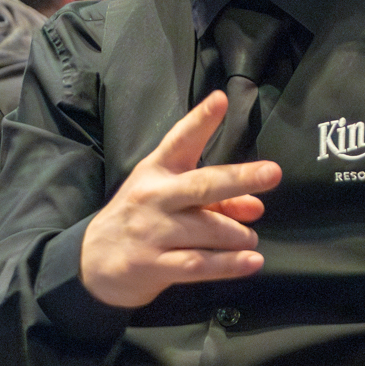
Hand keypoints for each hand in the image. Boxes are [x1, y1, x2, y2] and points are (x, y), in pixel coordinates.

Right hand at [79, 91, 280, 309]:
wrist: (92, 261)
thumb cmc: (140, 218)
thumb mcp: (168, 198)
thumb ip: (215, 199)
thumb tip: (256, 206)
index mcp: (157, 171)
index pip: (180, 141)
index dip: (200, 120)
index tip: (221, 100)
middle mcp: (154, 197)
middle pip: (202, 185)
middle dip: (239, 178)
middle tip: (272, 173)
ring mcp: (153, 232)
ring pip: (207, 230)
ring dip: (238, 235)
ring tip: (249, 239)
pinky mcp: (154, 265)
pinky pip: (199, 264)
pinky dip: (229, 264)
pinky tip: (252, 262)